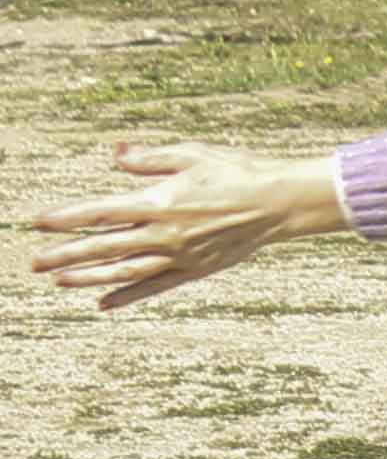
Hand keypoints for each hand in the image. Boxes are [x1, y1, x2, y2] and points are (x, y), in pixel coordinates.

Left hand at [32, 143, 349, 309]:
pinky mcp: (194, 269)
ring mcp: (178, 255)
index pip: (101, 213)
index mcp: (160, 202)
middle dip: (65, 254)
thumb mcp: (193, 154)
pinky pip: (153, 286)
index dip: (67, 219)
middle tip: (35, 261)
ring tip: (59, 281)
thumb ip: (150, 158)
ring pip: (123, 271)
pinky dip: (126, 296)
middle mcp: (164, 233)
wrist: (280, 202)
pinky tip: (103, 303)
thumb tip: (116, 155)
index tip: (39, 222)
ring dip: (87, 277)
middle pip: (104, 247)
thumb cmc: (237, 172)